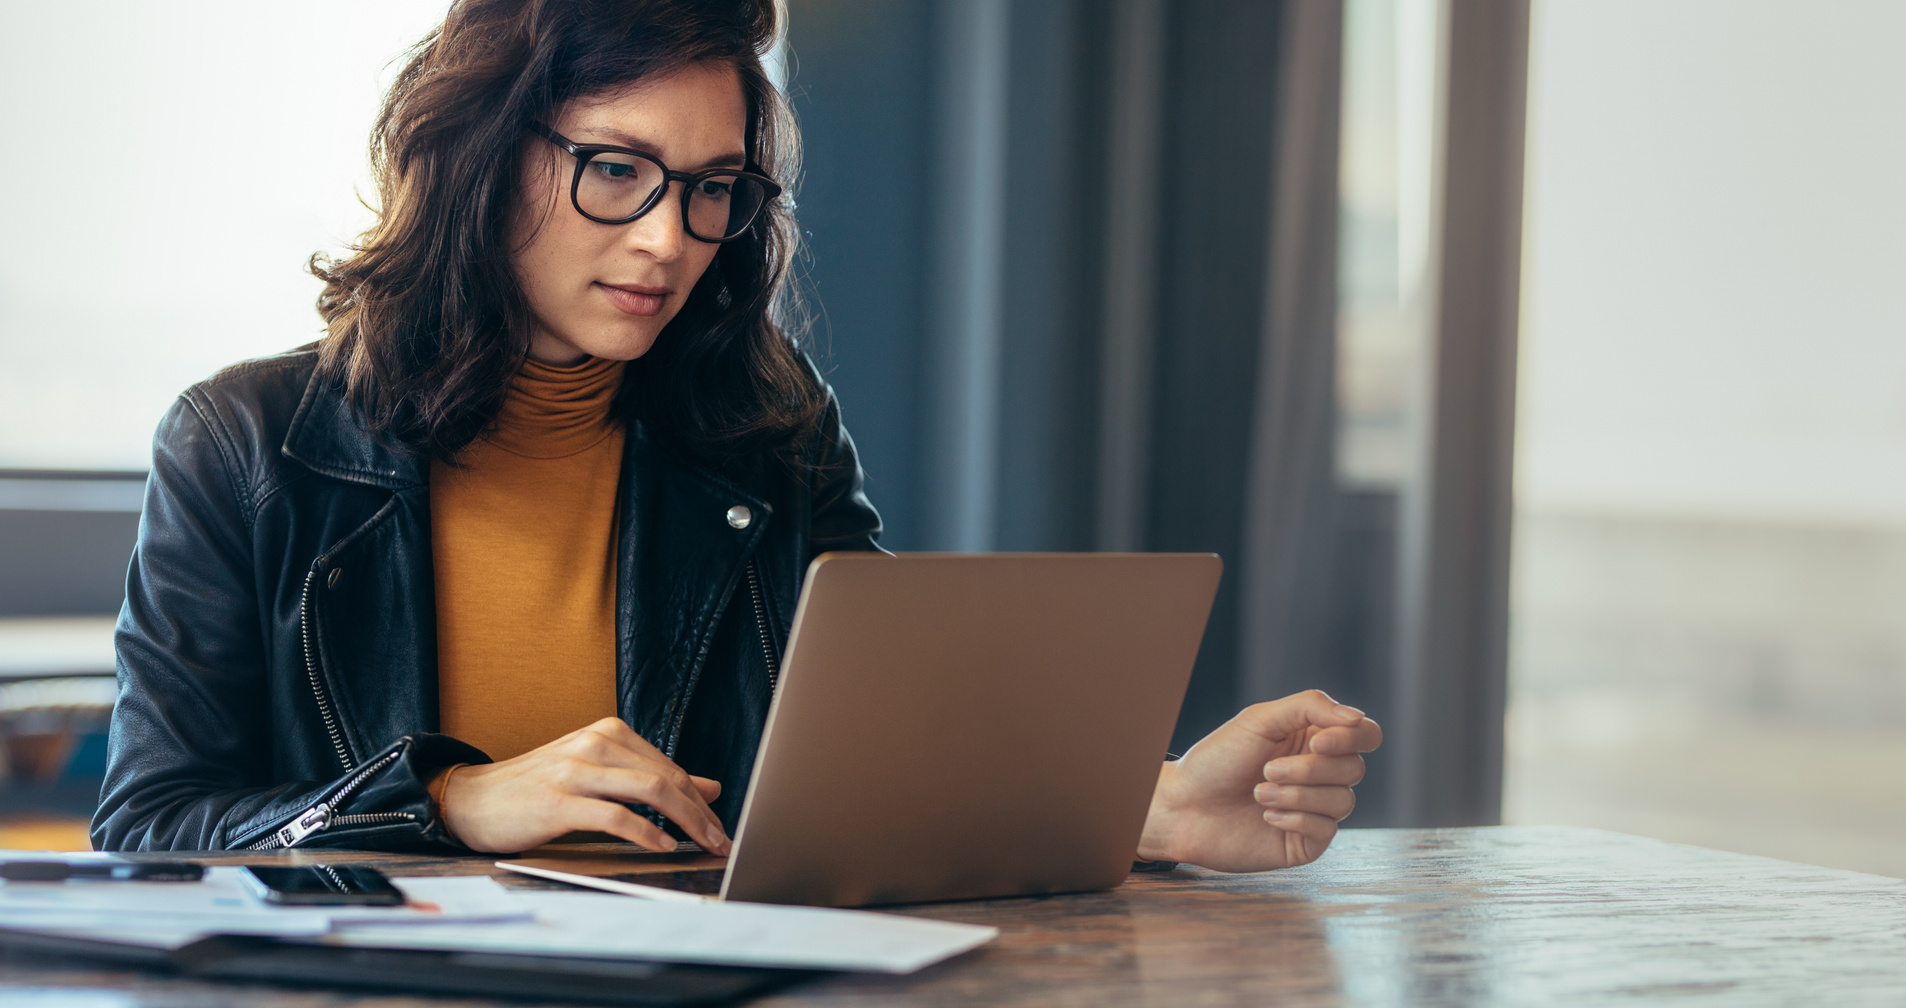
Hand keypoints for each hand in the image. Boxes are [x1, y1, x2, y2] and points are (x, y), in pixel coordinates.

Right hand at [440, 717, 730, 854]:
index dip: (701, 800)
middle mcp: (595, 743)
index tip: (720, 826)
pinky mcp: (558, 801)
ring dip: (685, 821)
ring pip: (650, 791)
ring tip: (702, 844)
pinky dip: (645, 832)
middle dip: (701, 813)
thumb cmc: (537, 789)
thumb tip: (709, 787)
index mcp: (608, 733)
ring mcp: (576, 770)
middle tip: (721, 841)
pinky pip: (614, 816)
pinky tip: (662, 846)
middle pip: (667, 777)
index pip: (670, 767)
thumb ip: (650, 778)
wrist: (471, 799)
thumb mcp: (598, 774)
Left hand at [1136, 690, 1380, 872]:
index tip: (1317, 743)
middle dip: (1310, 769)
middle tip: (1267, 770)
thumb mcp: (1260, 719)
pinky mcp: (1306, 842)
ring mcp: (1316, 809)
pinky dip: (1295, 818)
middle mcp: (1321, 774)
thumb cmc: (1217, 759)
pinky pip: (1327, 829)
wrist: (1183, 806)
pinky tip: (1266, 815)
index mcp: (1314, 740)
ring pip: (1343, 800)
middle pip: (1354, 768)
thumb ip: (1311, 707)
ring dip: (1297, 795)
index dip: (1351, 738)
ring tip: (1259, 792)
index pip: (1365, 735)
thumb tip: (1357, 718)